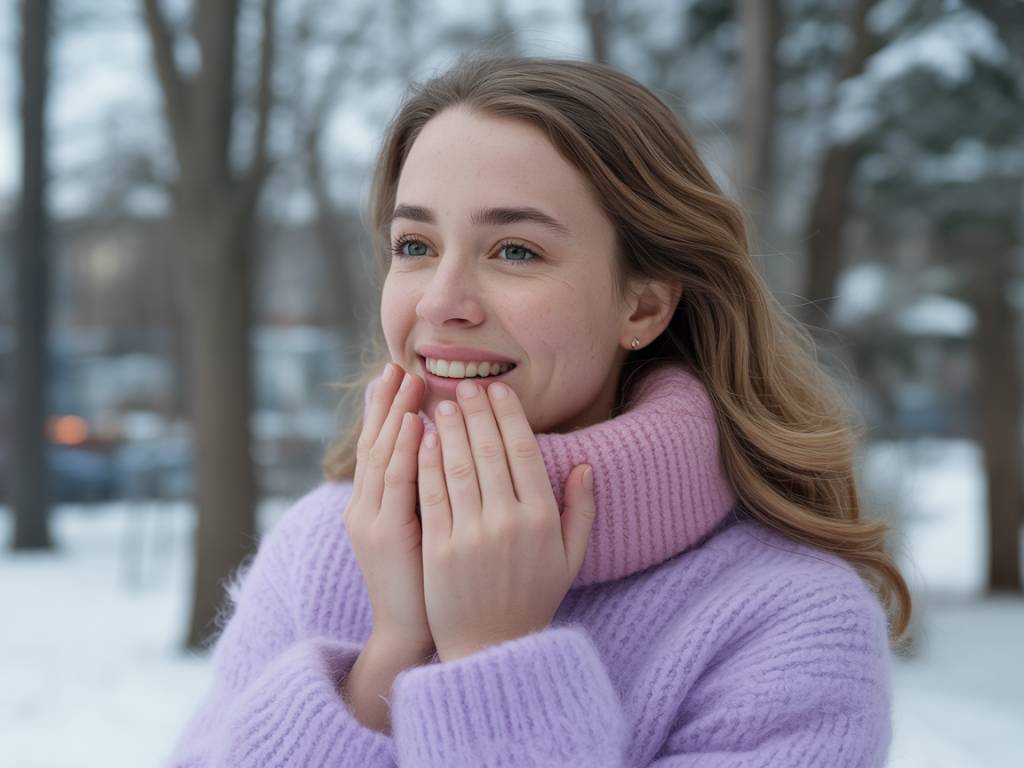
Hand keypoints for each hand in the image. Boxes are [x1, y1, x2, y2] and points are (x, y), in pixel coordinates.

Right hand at [344, 363, 433, 654]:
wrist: (411, 632)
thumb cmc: (429, 581)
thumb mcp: (424, 529)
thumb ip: (429, 490)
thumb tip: (448, 449)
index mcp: (375, 504)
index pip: (381, 445)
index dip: (388, 410)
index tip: (402, 375)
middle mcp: (365, 506)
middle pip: (374, 441)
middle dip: (386, 402)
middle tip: (399, 364)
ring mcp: (370, 518)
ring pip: (381, 454)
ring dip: (395, 414)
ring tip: (407, 380)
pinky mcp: (383, 533)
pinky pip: (394, 483)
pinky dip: (402, 450)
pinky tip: (414, 424)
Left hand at [417, 378, 594, 662]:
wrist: (492, 649)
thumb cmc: (533, 599)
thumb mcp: (570, 558)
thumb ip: (582, 510)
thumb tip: (584, 465)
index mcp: (542, 519)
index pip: (523, 452)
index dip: (509, 417)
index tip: (498, 391)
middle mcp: (509, 522)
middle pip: (489, 452)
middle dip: (476, 413)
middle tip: (466, 385)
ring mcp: (472, 535)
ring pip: (459, 467)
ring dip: (449, 430)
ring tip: (441, 404)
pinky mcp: (440, 549)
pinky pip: (433, 495)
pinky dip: (427, 463)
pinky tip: (423, 440)